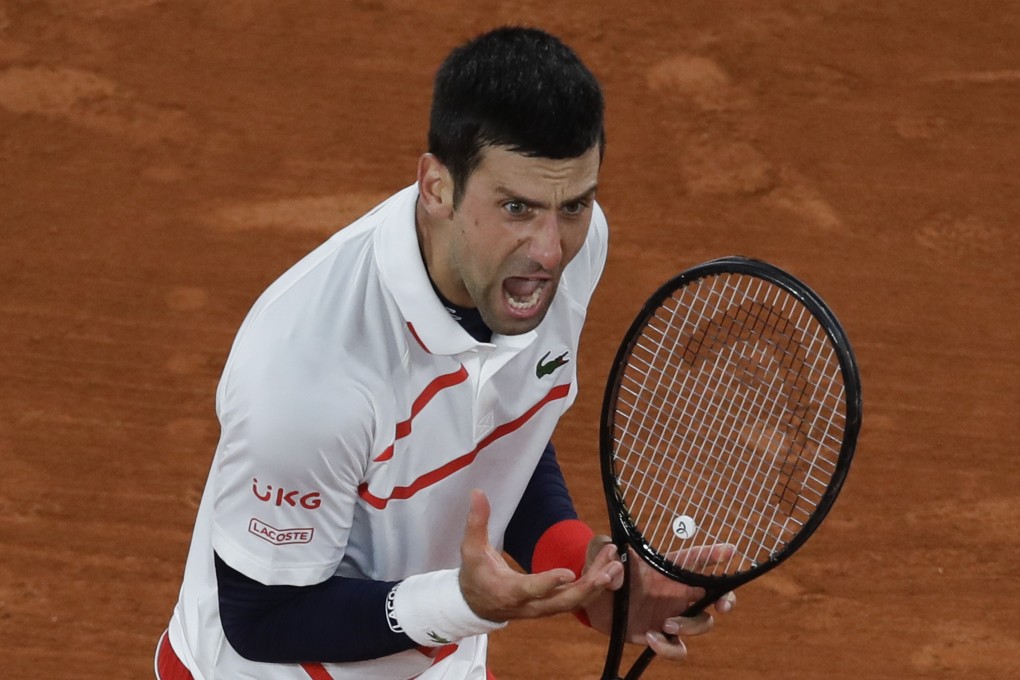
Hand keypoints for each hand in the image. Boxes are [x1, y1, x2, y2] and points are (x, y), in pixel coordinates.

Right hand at [458, 490, 623, 621]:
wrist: (477, 604)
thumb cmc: (475, 575)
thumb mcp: (470, 549)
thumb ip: (476, 521)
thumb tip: (478, 492)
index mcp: (508, 591)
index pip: (530, 589)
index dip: (548, 583)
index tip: (567, 573)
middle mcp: (529, 605)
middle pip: (562, 601)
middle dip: (587, 586)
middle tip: (607, 569)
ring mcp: (543, 608)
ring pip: (574, 601)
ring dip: (596, 583)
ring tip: (615, 563)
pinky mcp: (552, 605)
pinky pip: (577, 598)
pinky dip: (594, 585)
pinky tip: (609, 567)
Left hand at [581, 536, 736, 661]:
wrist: (592, 600)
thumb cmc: (603, 570)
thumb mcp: (600, 553)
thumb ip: (603, 551)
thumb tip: (615, 568)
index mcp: (666, 568)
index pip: (695, 559)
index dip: (715, 554)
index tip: (731, 551)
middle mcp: (675, 591)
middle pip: (715, 594)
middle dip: (727, 599)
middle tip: (721, 606)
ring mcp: (672, 615)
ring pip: (702, 624)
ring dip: (691, 626)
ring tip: (667, 625)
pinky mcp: (661, 636)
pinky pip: (678, 649)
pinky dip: (668, 649)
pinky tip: (651, 638)